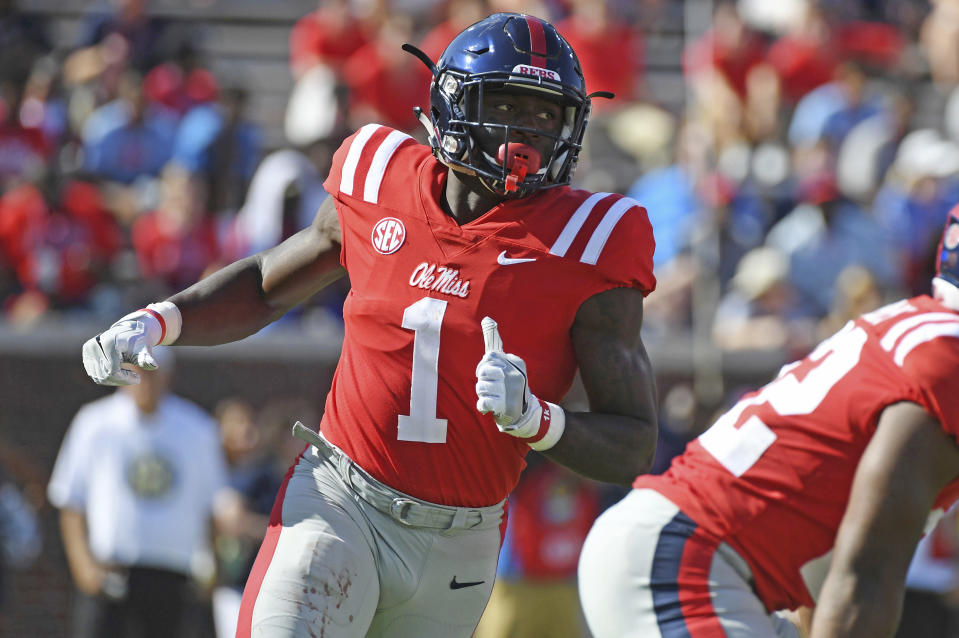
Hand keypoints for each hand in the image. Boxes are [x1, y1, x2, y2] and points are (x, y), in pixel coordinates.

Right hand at [81, 310, 162, 385]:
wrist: (131, 331)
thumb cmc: (139, 341)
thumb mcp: (144, 349)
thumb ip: (146, 358)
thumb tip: (154, 366)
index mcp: (108, 343)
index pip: (113, 371)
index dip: (126, 379)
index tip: (138, 378)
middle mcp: (94, 346)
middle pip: (105, 375)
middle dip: (121, 380)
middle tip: (135, 377)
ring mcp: (88, 351)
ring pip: (99, 377)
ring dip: (115, 380)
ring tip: (128, 373)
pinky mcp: (86, 355)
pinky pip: (95, 375)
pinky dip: (108, 377)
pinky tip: (120, 372)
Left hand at [475, 316, 542, 437]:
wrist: (523, 412)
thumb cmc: (509, 383)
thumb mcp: (506, 361)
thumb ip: (494, 342)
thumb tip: (487, 318)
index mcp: (516, 362)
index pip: (490, 355)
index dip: (486, 364)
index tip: (492, 371)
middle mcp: (514, 375)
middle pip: (483, 370)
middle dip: (482, 379)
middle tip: (491, 385)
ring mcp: (509, 391)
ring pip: (480, 387)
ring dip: (482, 393)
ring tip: (492, 396)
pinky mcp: (503, 407)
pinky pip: (483, 403)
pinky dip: (483, 405)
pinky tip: (488, 406)